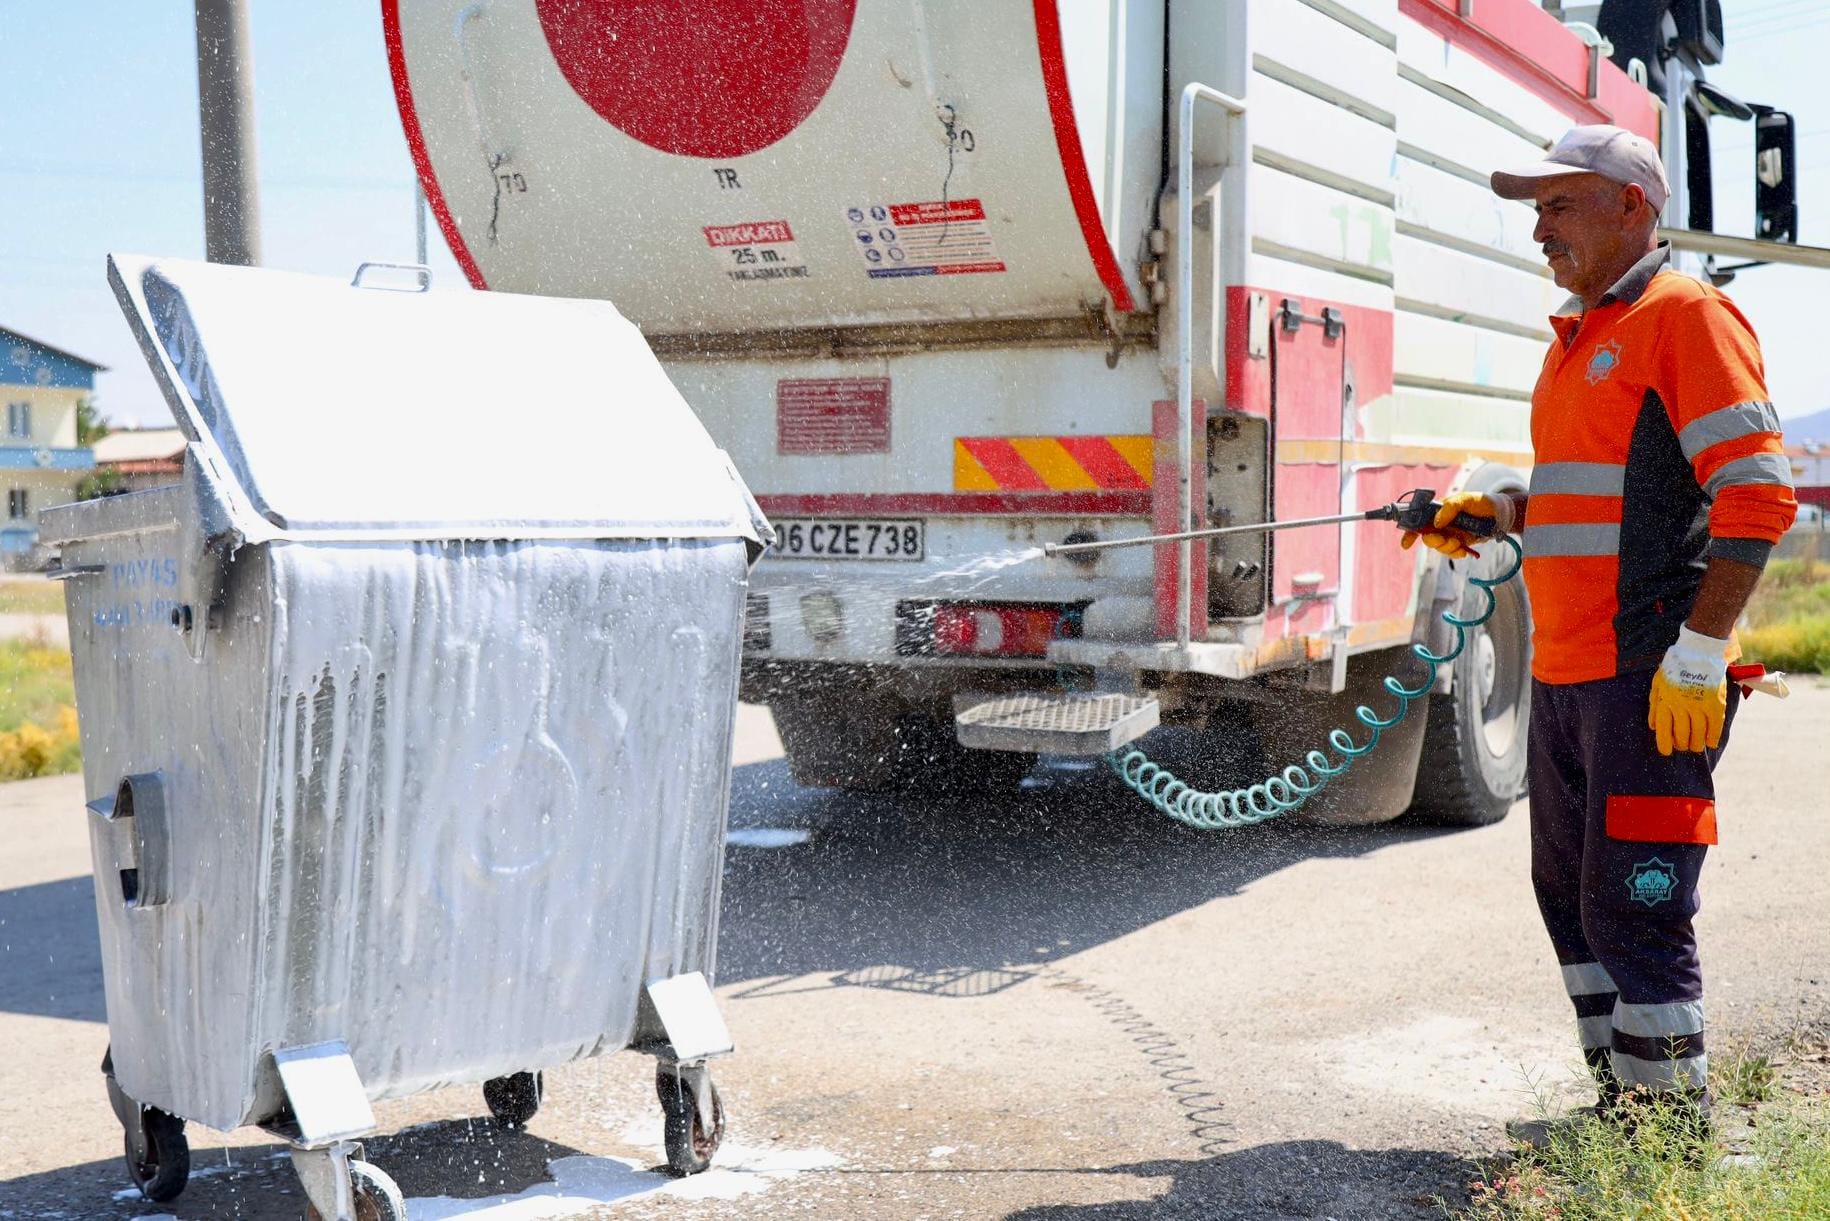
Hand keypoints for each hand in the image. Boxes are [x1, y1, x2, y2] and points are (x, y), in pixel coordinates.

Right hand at [1400, 491, 1512, 558]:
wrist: (1500, 514)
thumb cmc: (1481, 502)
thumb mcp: (1465, 499)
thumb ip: (1450, 508)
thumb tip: (1436, 523)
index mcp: (1437, 511)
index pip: (1418, 521)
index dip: (1409, 532)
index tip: (1406, 544)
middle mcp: (1440, 524)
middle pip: (1427, 537)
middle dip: (1433, 541)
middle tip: (1443, 539)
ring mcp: (1449, 534)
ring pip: (1439, 547)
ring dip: (1447, 547)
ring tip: (1459, 542)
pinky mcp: (1459, 544)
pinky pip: (1451, 553)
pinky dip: (1456, 553)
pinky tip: (1464, 550)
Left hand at [1648, 626, 1729, 755]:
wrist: (1697, 652)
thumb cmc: (1674, 668)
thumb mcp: (1657, 684)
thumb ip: (1654, 706)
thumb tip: (1653, 727)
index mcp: (1665, 702)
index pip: (1663, 731)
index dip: (1665, 745)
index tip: (1666, 752)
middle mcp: (1681, 707)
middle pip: (1682, 735)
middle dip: (1682, 745)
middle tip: (1683, 746)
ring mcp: (1699, 706)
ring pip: (1698, 734)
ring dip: (1696, 744)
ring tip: (1696, 746)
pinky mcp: (1715, 703)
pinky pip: (1715, 726)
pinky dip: (1713, 737)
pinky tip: (1711, 743)